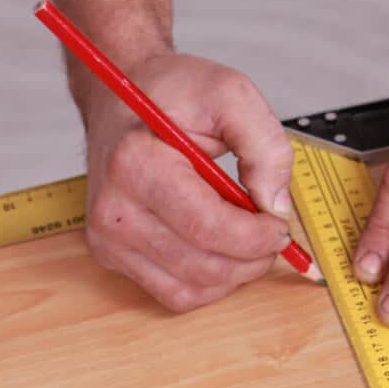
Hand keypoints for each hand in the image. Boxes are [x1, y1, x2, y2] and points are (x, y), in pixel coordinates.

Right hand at [80, 53, 292, 311]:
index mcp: (136, 165)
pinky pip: (174, 293)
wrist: (121, 96)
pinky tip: (221, 249)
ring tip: (247, 236)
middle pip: (204, 266)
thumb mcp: (230, 95)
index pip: (208, 228)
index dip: (257, 236)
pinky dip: (210, 281)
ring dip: (234, 272)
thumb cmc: (170, 94)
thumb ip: (265, 145)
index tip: (279, 223)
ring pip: (192, 289)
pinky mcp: (112, 255)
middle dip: (253, 257)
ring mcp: (108, 237)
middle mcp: (114, 209)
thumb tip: (276, 205)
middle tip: (272, 231)